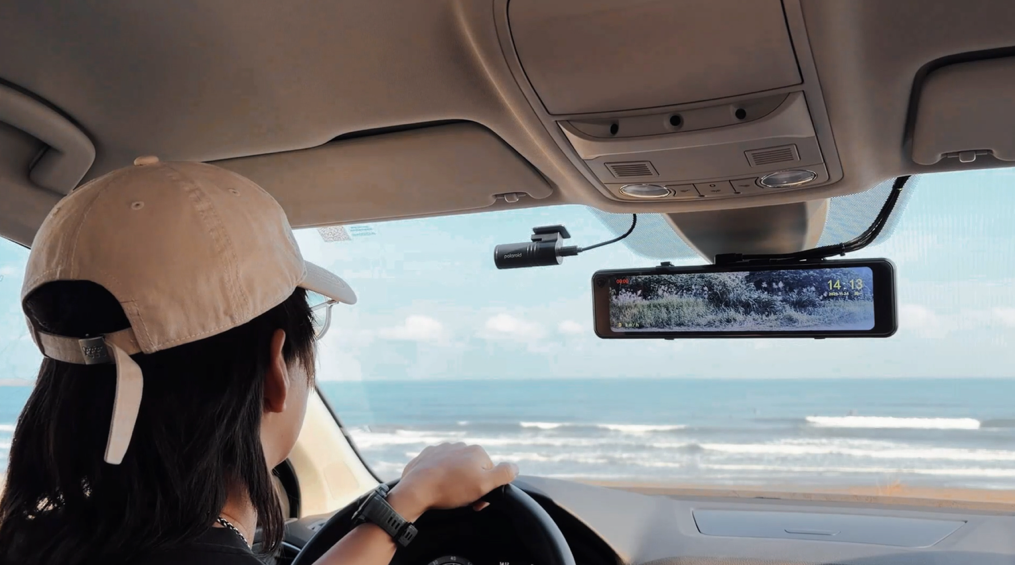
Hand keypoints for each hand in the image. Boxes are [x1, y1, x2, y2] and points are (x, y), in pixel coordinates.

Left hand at [386, 443, 517, 520]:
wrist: (416, 490)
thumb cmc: (450, 489)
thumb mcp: (484, 485)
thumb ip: (504, 474)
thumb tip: (515, 467)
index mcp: (476, 451)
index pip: (489, 473)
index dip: (486, 489)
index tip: (478, 501)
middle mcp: (460, 445)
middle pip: (472, 469)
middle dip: (470, 485)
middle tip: (463, 501)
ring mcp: (442, 449)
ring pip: (455, 468)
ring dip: (455, 481)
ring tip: (448, 495)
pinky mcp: (427, 456)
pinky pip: (439, 467)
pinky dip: (440, 477)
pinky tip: (436, 488)